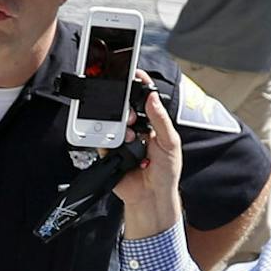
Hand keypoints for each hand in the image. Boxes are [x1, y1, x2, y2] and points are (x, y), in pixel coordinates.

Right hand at [113, 85, 183, 236]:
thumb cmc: (166, 171)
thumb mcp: (170, 143)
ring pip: (111, 123)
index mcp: (152, 124)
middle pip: (124, 109)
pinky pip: (100, 141)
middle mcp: (135, 130)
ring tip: (130, 139)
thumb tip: (152, 97)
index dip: (138, 87)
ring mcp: (121, 140)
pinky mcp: (108, 152)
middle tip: (131, 117)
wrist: (151, 196)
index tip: (133, 74)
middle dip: (125, 108)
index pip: (144, 101)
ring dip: (118, 128)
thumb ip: (161, 120)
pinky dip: (107, 142)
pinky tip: (120, 149)